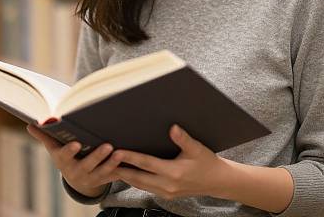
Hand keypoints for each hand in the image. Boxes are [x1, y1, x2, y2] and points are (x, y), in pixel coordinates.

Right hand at [26, 124, 121, 197]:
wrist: (77, 179)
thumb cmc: (65, 156)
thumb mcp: (54, 147)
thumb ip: (44, 135)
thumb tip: (30, 124)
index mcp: (64, 161)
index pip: (66, 156)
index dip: (70, 150)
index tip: (76, 143)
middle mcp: (77, 171)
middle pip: (88, 164)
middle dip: (97, 156)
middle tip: (107, 146)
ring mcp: (92, 177)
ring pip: (103, 172)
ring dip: (112, 163)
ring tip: (121, 152)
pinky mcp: (105, 179)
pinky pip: (115, 176)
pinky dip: (123, 169)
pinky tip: (131, 160)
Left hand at [111, 124, 230, 200]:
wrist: (217, 181)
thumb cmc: (207, 163)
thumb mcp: (197, 148)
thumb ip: (183, 138)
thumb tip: (172, 127)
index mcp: (173, 172)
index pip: (146, 164)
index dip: (130, 157)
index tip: (117, 151)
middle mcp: (167, 185)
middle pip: (137, 177)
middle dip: (120, 169)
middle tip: (105, 162)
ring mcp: (166, 192)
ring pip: (140, 184)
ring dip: (125, 176)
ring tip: (111, 167)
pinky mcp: (166, 194)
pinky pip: (146, 188)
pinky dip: (135, 181)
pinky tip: (128, 174)